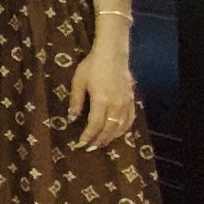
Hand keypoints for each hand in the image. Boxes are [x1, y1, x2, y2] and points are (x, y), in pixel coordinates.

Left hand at [67, 34, 136, 149]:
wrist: (112, 55)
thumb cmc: (92, 66)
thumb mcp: (78, 82)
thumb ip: (76, 101)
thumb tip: (72, 117)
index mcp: (101, 101)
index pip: (95, 125)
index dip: (88, 136)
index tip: (81, 144)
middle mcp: (116, 105)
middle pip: (108, 129)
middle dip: (99, 141)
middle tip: (90, 148)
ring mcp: (126, 103)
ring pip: (120, 127)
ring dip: (110, 137)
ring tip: (101, 143)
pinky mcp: (131, 100)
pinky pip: (129, 120)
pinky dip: (123, 129)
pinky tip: (117, 133)